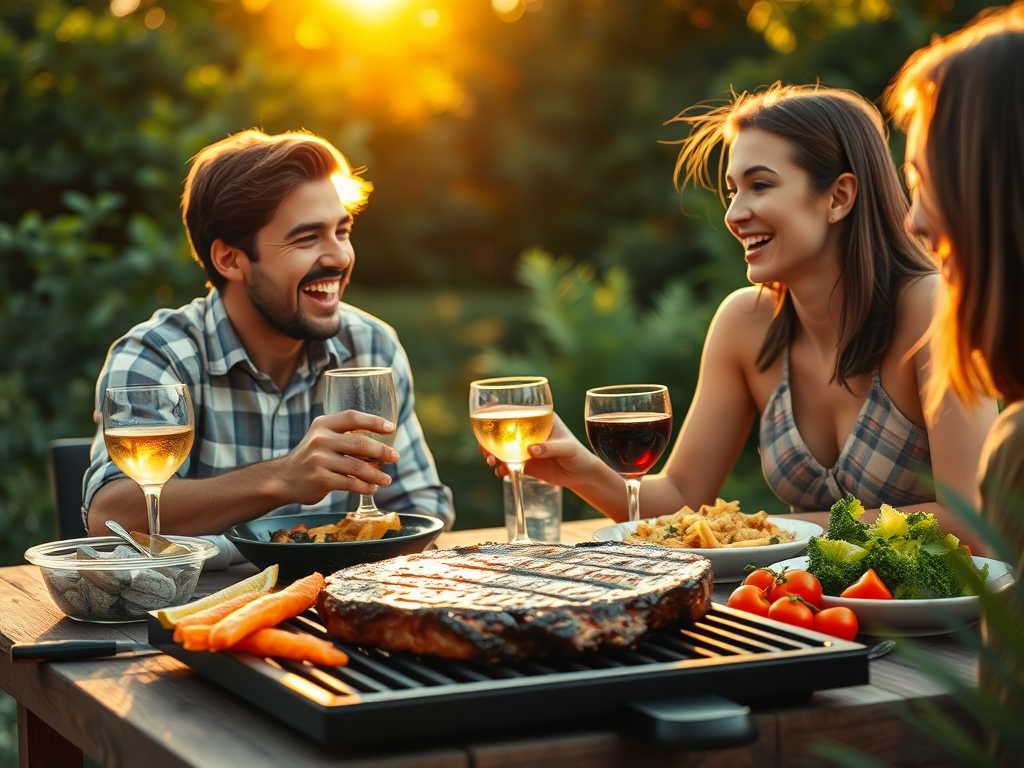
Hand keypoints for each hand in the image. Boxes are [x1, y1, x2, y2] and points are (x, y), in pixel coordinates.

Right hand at [276, 411, 398, 504]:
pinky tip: (372, 488)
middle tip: (395, 457)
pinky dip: (364, 487)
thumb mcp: (322, 438)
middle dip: (381, 451)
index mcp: (323, 424)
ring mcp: (319, 460)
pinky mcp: (320, 479)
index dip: (374, 421)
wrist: (283, 478)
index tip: (392, 428)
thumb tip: (382, 442)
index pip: (352, 417)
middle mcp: (320, 439)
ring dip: (376, 474)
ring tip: (387, 479)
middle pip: (359, 443)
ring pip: (357, 467)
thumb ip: (345, 436)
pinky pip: (350, 483)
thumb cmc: (311, 457)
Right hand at [484, 413, 600, 489]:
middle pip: (499, 429)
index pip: (513, 410)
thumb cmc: (577, 455)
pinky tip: (502, 472)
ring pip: (498, 447)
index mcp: (537, 418)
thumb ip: (550, 448)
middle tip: (486, 449)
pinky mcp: (523, 464)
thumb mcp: (567, 448)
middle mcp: (527, 431)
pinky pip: (506, 464)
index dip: (495, 410)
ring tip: (491, 462)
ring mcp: (523, 448)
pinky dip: (500, 467)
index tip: (483, 412)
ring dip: (490, 453)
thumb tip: (531, 450)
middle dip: (487, 437)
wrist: (580, 475)